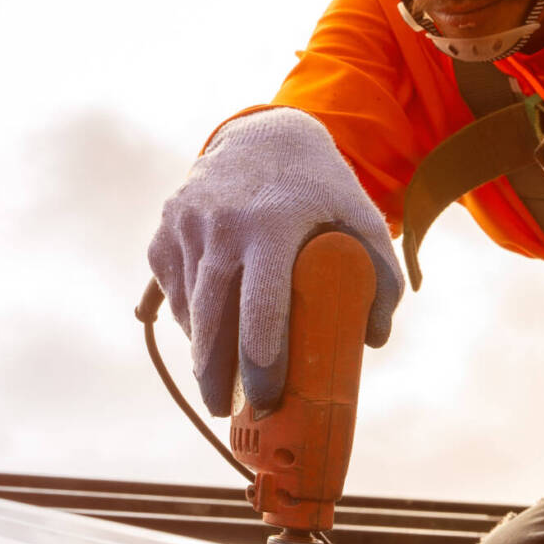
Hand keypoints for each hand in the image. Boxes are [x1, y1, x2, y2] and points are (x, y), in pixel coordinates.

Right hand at [146, 107, 402, 414]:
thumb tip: (372, 339)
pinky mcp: (164, 235)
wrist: (261, 133)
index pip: (261, 310)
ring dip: (203, 350)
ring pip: (190, 312)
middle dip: (214, 377)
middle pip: (212, 322)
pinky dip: (189, 319)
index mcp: (273, 225)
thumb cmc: (317, 187)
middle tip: (225, 410)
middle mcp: (221, 225)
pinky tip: (206, 332)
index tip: (265, 398)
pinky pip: (172, 293)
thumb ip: (380, 273)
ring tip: (221, 372)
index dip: (260, 363)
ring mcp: (186, 228)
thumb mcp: (359, 216)